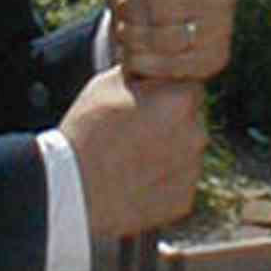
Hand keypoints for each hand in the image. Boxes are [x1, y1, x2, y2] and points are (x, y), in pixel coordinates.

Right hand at [60, 66, 206, 237]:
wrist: (74, 191)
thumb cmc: (86, 133)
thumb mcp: (105, 84)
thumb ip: (141, 75)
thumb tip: (150, 70)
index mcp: (180, 101)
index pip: (190, 88)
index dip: (168, 94)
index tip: (148, 104)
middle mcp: (196, 135)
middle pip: (192, 121)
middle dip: (171, 124)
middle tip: (135, 133)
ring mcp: (191, 171)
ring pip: (185, 153)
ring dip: (168, 153)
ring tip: (131, 160)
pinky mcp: (183, 200)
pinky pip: (178, 183)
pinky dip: (163, 182)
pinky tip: (134, 181)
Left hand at [104, 0, 234, 81]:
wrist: (148, 35)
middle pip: (161, 5)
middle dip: (131, 10)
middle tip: (127, 9)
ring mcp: (223, 29)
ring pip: (164, 38)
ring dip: (134, 36)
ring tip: (129, 30)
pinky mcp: (215, 60)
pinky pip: (169, 65)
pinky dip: (143, 61)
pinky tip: (140, 53)